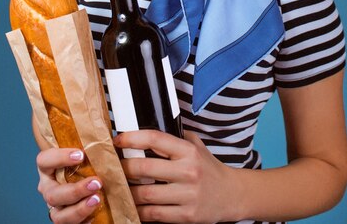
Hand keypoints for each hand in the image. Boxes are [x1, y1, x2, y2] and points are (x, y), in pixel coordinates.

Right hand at [36, 147, 102, 222]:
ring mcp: (55, 206)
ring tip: (97, 199)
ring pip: (58, 215)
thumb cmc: (85, 164)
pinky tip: (95, 215)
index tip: (81, 155)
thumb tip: (109, 138)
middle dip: (75, 190)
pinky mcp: (65, 218)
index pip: (44, 160)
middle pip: (52, 193)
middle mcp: (48, 188)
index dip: (59, 157)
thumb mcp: (83, 154)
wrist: (87, 180)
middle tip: (96, 182)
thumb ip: (88, 148)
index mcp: (48, 168)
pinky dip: (82, 221)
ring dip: (79, 209)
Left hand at [114, 129, 234, 223]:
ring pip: (145, 194)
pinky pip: (154, 214)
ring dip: (128, 191)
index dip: (132, 138)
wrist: (231, 194)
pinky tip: (134, 205)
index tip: (118, 140)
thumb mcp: (196, 145)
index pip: (155, 139)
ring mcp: (187, 195)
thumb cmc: (208, 167)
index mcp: (188, 150)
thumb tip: (145, 131)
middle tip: (115, 166)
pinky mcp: (187, 216)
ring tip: (121, 187)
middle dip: (124, 167)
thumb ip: (174, 137)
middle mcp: (188, 171)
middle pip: (144, 167)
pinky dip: (140, 210)